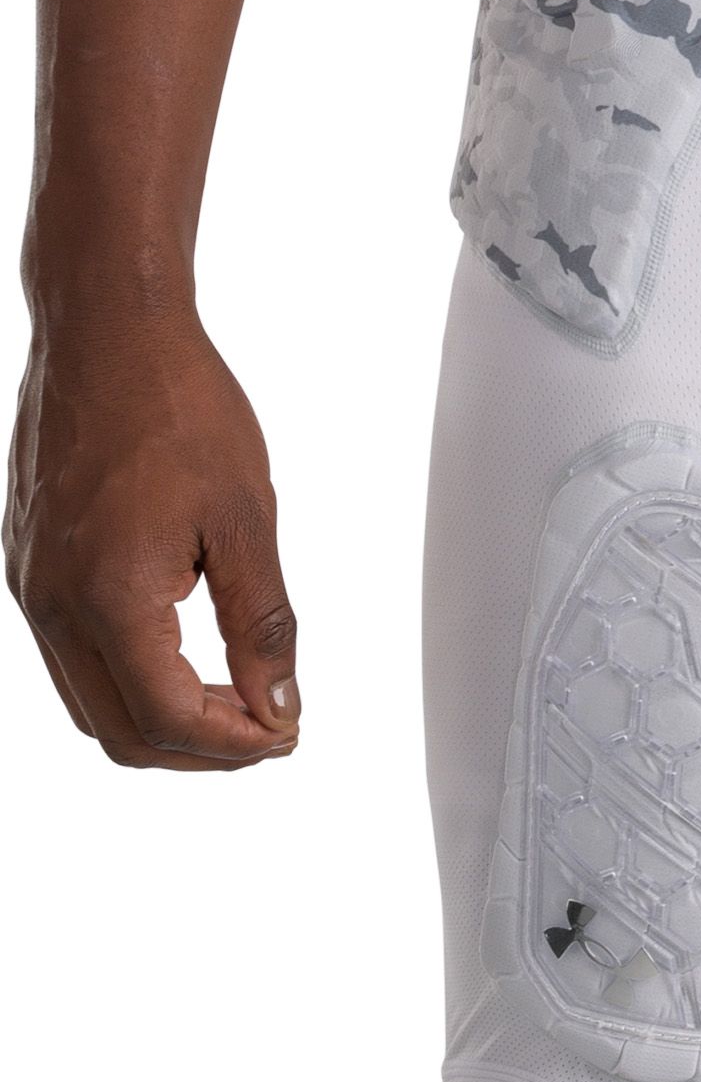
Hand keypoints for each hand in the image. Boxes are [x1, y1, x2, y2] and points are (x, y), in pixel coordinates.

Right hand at [6, 312, 300, 770]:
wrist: (108, 332)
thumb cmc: (179, 407)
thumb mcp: (246, 520)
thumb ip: (264, 622)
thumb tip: (281, 704)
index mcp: (108, 598)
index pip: (169, 719)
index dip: (237, 745)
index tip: (290, 733)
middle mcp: (54, 605)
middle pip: (122, 732)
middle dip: (203, 749)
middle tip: (272, 729)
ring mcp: (32, 588)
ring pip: (92, 703)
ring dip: (166, 721)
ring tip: (240, 701)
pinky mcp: (30, 566)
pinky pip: (73, 657)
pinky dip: (133, 680)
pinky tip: (191, 658)